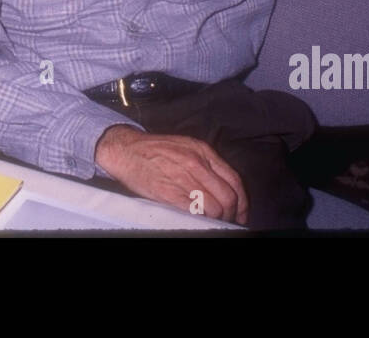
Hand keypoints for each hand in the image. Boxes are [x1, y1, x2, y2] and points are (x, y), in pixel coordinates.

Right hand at [95, 125, 247, 224]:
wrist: (126, 149)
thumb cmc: (156, 150)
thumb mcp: (187, 147)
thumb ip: (206, 163)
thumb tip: (225, 188)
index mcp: (203, 151)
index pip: (234, 180)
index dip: (242, 201)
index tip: (241, 213)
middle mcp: (196, 164)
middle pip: (228, 197)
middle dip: (231, 214)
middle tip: (227, 220)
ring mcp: (182, 178)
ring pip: (214, 207)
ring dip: (216, 219)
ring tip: (211, 221)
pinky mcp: (168, 192)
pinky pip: (194, 211)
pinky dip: (200, 219)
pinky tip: (197, 219)